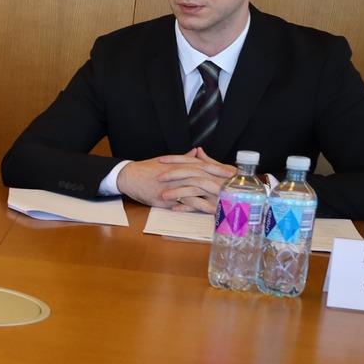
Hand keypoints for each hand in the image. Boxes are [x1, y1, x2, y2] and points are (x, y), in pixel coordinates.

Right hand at [118, 149, 233, 212]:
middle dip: (220, 182)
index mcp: (179, 165)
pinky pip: (182, 203)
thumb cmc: (146, 169)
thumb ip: (183, 158)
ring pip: (195, 190)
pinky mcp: (164, 198)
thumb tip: (196, 152)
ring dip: (211, 197)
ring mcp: (171, 186)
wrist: (128, 176)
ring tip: (225, 202)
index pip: (203, 165)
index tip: (232, 172)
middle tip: (234, 187)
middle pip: (203, 177)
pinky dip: (196, 207)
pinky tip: (207, 211)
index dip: (218, 168)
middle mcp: (177, 174)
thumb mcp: (165, 160)